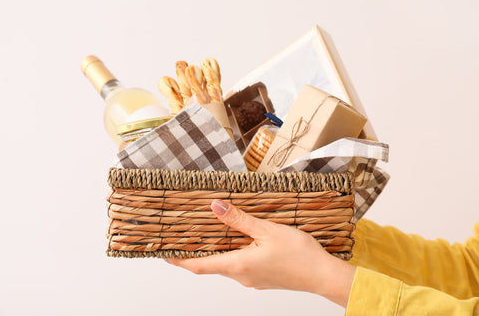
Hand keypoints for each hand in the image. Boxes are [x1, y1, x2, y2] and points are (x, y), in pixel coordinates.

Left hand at [166, 199, 355, 306]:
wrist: (323, 275)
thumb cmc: (299, 254)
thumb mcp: (267, 231)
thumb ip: (239, 220)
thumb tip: (216, 207)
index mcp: (238, 265)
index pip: (200, 266)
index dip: (180, 260)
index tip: (164, 254)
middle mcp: (242, 276)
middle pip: (211, 265)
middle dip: (198, 253)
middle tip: (187, 238)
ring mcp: (253, 280)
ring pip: (227, 265)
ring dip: (217, 253)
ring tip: (213, 234)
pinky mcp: (263, 278)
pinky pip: (241, 267)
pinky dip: (233, 255)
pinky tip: (241, 241)